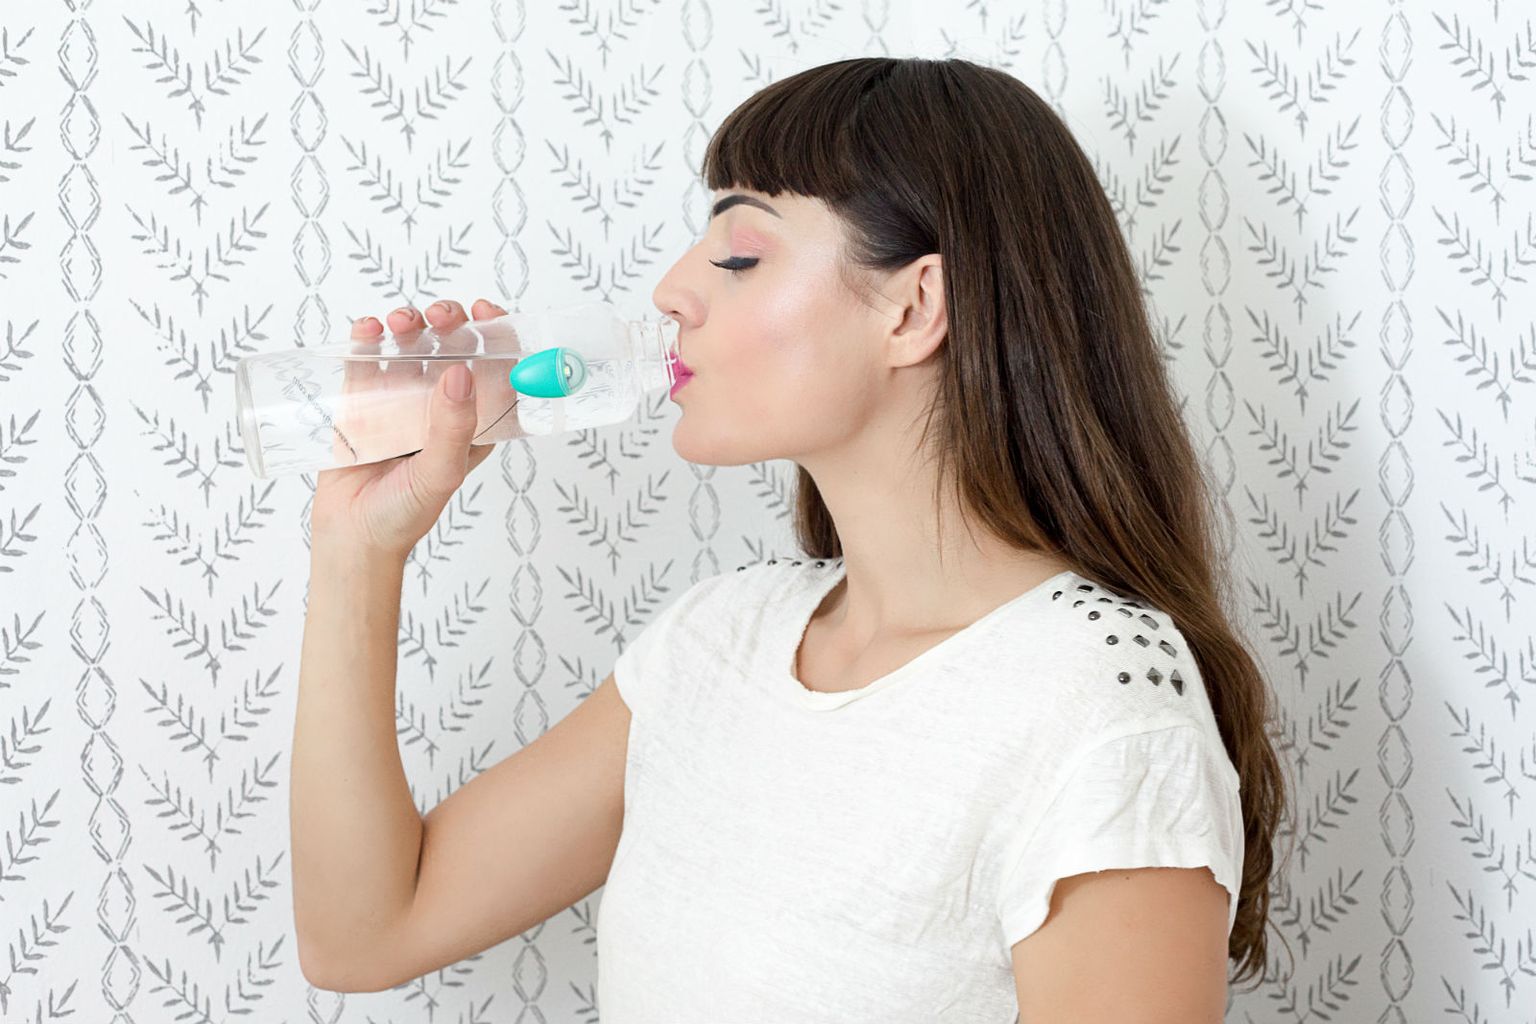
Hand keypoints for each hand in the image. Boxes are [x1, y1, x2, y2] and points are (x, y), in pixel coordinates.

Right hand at [310, 298, 507, 559]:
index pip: (495, 368)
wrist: (351, 537)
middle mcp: (439, 405)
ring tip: (401, 323)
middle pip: (453, 346)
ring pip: (411, 345)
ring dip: (410, 322)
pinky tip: (369, 330)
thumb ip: (453, 428)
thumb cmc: (404, 514)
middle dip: (451, 321)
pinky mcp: (361, 400)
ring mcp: (400, 399)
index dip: (498, 335)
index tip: (489, 313)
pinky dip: (369, 336)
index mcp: (472, 421)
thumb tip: (463, 373)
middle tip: (442, 317)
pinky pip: (367, 358)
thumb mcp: (440, 473)